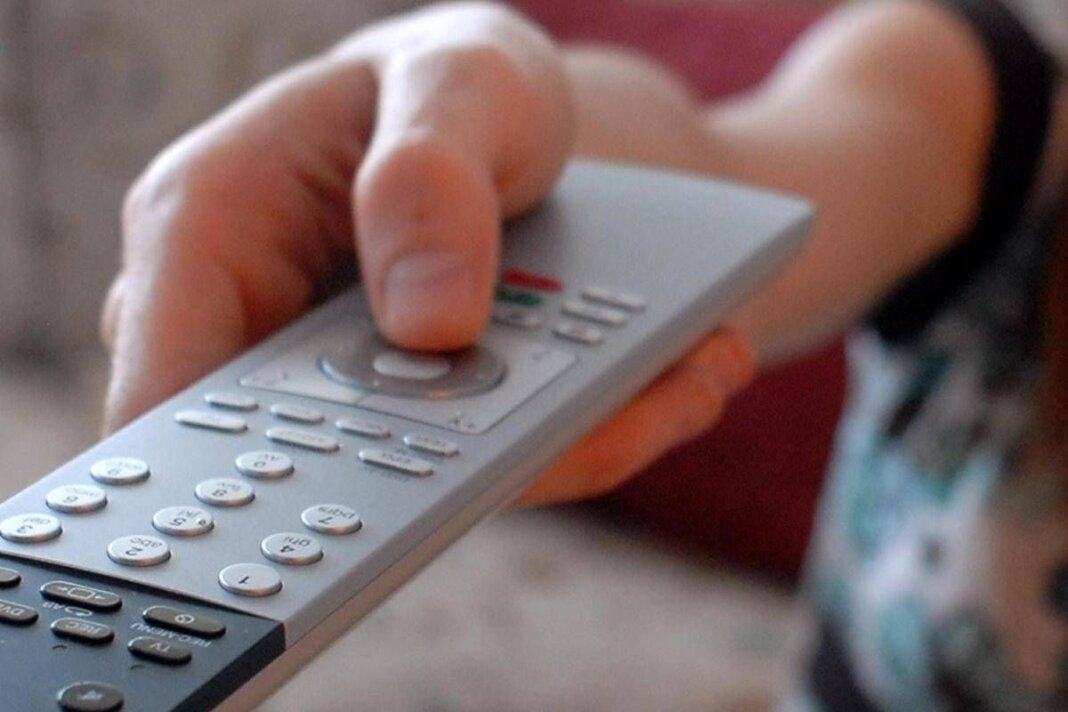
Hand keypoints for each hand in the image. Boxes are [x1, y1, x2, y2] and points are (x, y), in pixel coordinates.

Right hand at [101, 2, 754, 505]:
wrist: (533, 127)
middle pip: (307, 466)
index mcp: (209, 228)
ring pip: (438, 473)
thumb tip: (426, 324)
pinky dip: (604, 426)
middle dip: (442, 472)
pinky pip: (511, 456)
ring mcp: (357, 384)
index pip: (164, 395)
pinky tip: (692, 371)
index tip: (305, 535)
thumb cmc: (465, 87)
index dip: (210, 487)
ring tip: (694, 371)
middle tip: (572, 431)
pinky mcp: (437, 414)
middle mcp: (268, 326)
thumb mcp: (462, 81)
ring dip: (571, 437)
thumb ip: (426, 174)